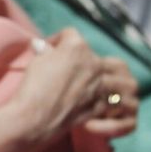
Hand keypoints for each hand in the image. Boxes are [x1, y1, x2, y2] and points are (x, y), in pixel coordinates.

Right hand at [13, 29, 136, 139]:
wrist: (35, 117)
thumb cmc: (33, 86)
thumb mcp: (36, 61)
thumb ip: (46, 52)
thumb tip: (41, 45)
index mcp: (76, 47)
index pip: (70, 35)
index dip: (57, 41)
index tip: (47, 49)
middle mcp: (94, 63)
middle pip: (93, 55)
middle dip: (83, 59)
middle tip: (70, 69)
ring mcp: (101, 85)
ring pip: (117, 78)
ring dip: (108, 80)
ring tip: (97, 86)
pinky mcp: (101, 105)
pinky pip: (110, 102)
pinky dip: (104, 103)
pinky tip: (94, 104)